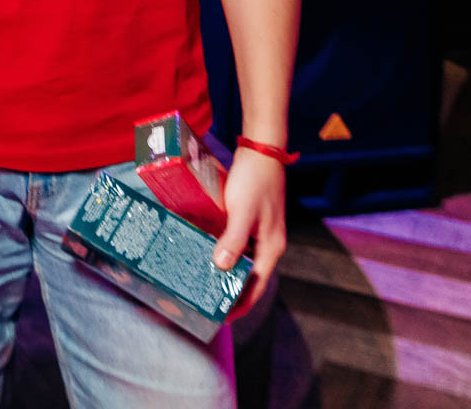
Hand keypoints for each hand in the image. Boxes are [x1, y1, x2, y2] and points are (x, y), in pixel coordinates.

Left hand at [215, 148, 286, 317]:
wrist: (261, 152)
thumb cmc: (254, 181)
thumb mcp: (243, 212)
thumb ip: (234, 239)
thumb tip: (221, 266)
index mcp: (271, 248)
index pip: (256, 285)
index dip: (240, 303)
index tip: (223, 317)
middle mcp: (266, 244)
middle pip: (248, 275)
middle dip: (228, 289)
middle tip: (205, 299)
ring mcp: (258, 232)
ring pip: (239, 259)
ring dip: (222, 269)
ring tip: (199, 278)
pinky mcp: (247, 219)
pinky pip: (233, 242)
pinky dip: (220, 248)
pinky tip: (202, 248)